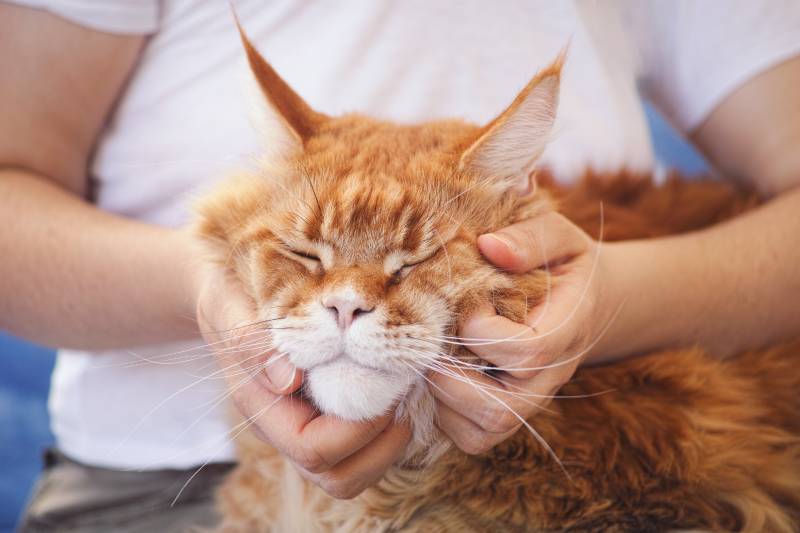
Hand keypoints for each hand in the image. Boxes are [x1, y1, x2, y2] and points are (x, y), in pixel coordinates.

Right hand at [195, 263, 410, 498]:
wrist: (229, 294)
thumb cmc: (230, 293)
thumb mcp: (230, 304)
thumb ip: (252, 341)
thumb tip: (289, 380)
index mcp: (262, 408)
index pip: (313, 449)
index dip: (357, 428)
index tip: (383, 383)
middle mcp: (284, 429)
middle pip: (338, 478)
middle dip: (381, 446)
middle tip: (403, 398)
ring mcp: (305, 427)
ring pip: (352, 474)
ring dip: (388, 446)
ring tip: (405, 399)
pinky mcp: (325, 419)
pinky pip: (361, 452)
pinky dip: (387, 434)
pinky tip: (397, 391)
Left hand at [432, 210, 615, 453]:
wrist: (586, 300)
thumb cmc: (563, 264)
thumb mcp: (558, 235)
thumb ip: (530, 238)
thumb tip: (489, 246)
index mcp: (566, 332)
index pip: (525, 352)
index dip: (481, 331)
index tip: (466, 302)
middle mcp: (550, 378)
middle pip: (499, 409)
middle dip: (450, 376)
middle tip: (430, 339)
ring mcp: (529, 402)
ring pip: (481, 430)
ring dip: (443, 397)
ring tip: (432, 355)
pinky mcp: (507, 414)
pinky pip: (472, 436)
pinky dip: (445, 413)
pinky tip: (439, 373)